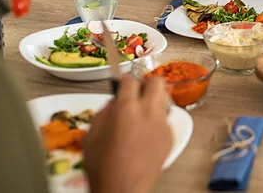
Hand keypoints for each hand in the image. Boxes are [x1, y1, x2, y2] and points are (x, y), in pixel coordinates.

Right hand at [82, 76, 172, 192]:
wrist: (121, 191)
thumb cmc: (102, 166)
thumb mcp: (91, 136)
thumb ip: (104, 112)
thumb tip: (114, 102)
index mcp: (126, 110)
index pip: (130, 80)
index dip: (124, 80)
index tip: (121, 84)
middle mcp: (148, 113)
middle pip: (156, 82)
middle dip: (146, 84)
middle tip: (136, 94)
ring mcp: (162, 125)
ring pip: (164, 100)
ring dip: (153, 102)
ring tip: (142, 114)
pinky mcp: (170, 137)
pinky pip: (166, 120)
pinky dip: (157, 121)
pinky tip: (146, 134)